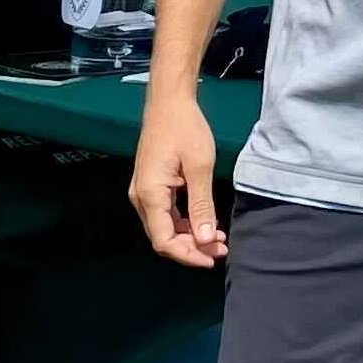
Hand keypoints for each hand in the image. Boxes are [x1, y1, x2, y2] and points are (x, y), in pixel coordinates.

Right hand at [129, 98, 226, 268]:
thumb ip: (202, 205)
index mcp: (150, 195)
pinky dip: (185, 223)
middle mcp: (141, 198)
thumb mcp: (199, 167)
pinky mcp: (151, 186)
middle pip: (163, 237)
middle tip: (221, 249)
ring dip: (190, 236)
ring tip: (218, 239)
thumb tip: (206, 239)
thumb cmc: (185, 129)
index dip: (188, 255)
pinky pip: (166, 214)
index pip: (164, 240)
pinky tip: (206, 223)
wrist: (169, 104)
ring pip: (164, 227)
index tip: (212, 258)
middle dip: (192, 248)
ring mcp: (144, 192)